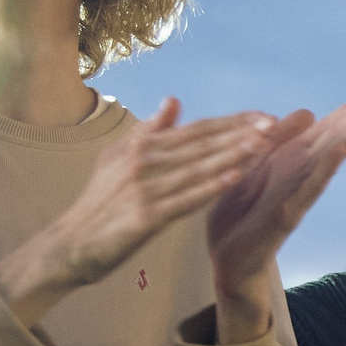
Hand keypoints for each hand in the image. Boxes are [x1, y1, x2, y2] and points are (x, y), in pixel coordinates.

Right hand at [0, 99, 274, 321]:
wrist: (70, 245)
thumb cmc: (99, 202)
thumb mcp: (118, 159)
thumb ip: (149, 131)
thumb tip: (173, 100)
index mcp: (141, 146)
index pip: (196, 129)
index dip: (233, 122)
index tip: (265, 116)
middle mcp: (142, 160)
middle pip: (201, 143)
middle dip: (240, 133)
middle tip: (275, 124)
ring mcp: (144, 188)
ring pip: (197, 167)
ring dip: (232, 154)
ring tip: (264, 144)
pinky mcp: (145, 216)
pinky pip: (185, 199)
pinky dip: (210, 186)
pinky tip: (235, 177)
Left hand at [208, 93, 345, 304]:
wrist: (227, 259)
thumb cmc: (241, 213)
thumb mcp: (256, 165)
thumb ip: (280, 139)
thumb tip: (309, 112)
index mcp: (291, 160)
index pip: (329, 129)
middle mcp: (300, 175)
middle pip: (335, 140)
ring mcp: (295, 194)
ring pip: (327, 160)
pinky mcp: (284, 215)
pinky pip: (306, 189)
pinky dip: (324, 169)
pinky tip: (340, 151)